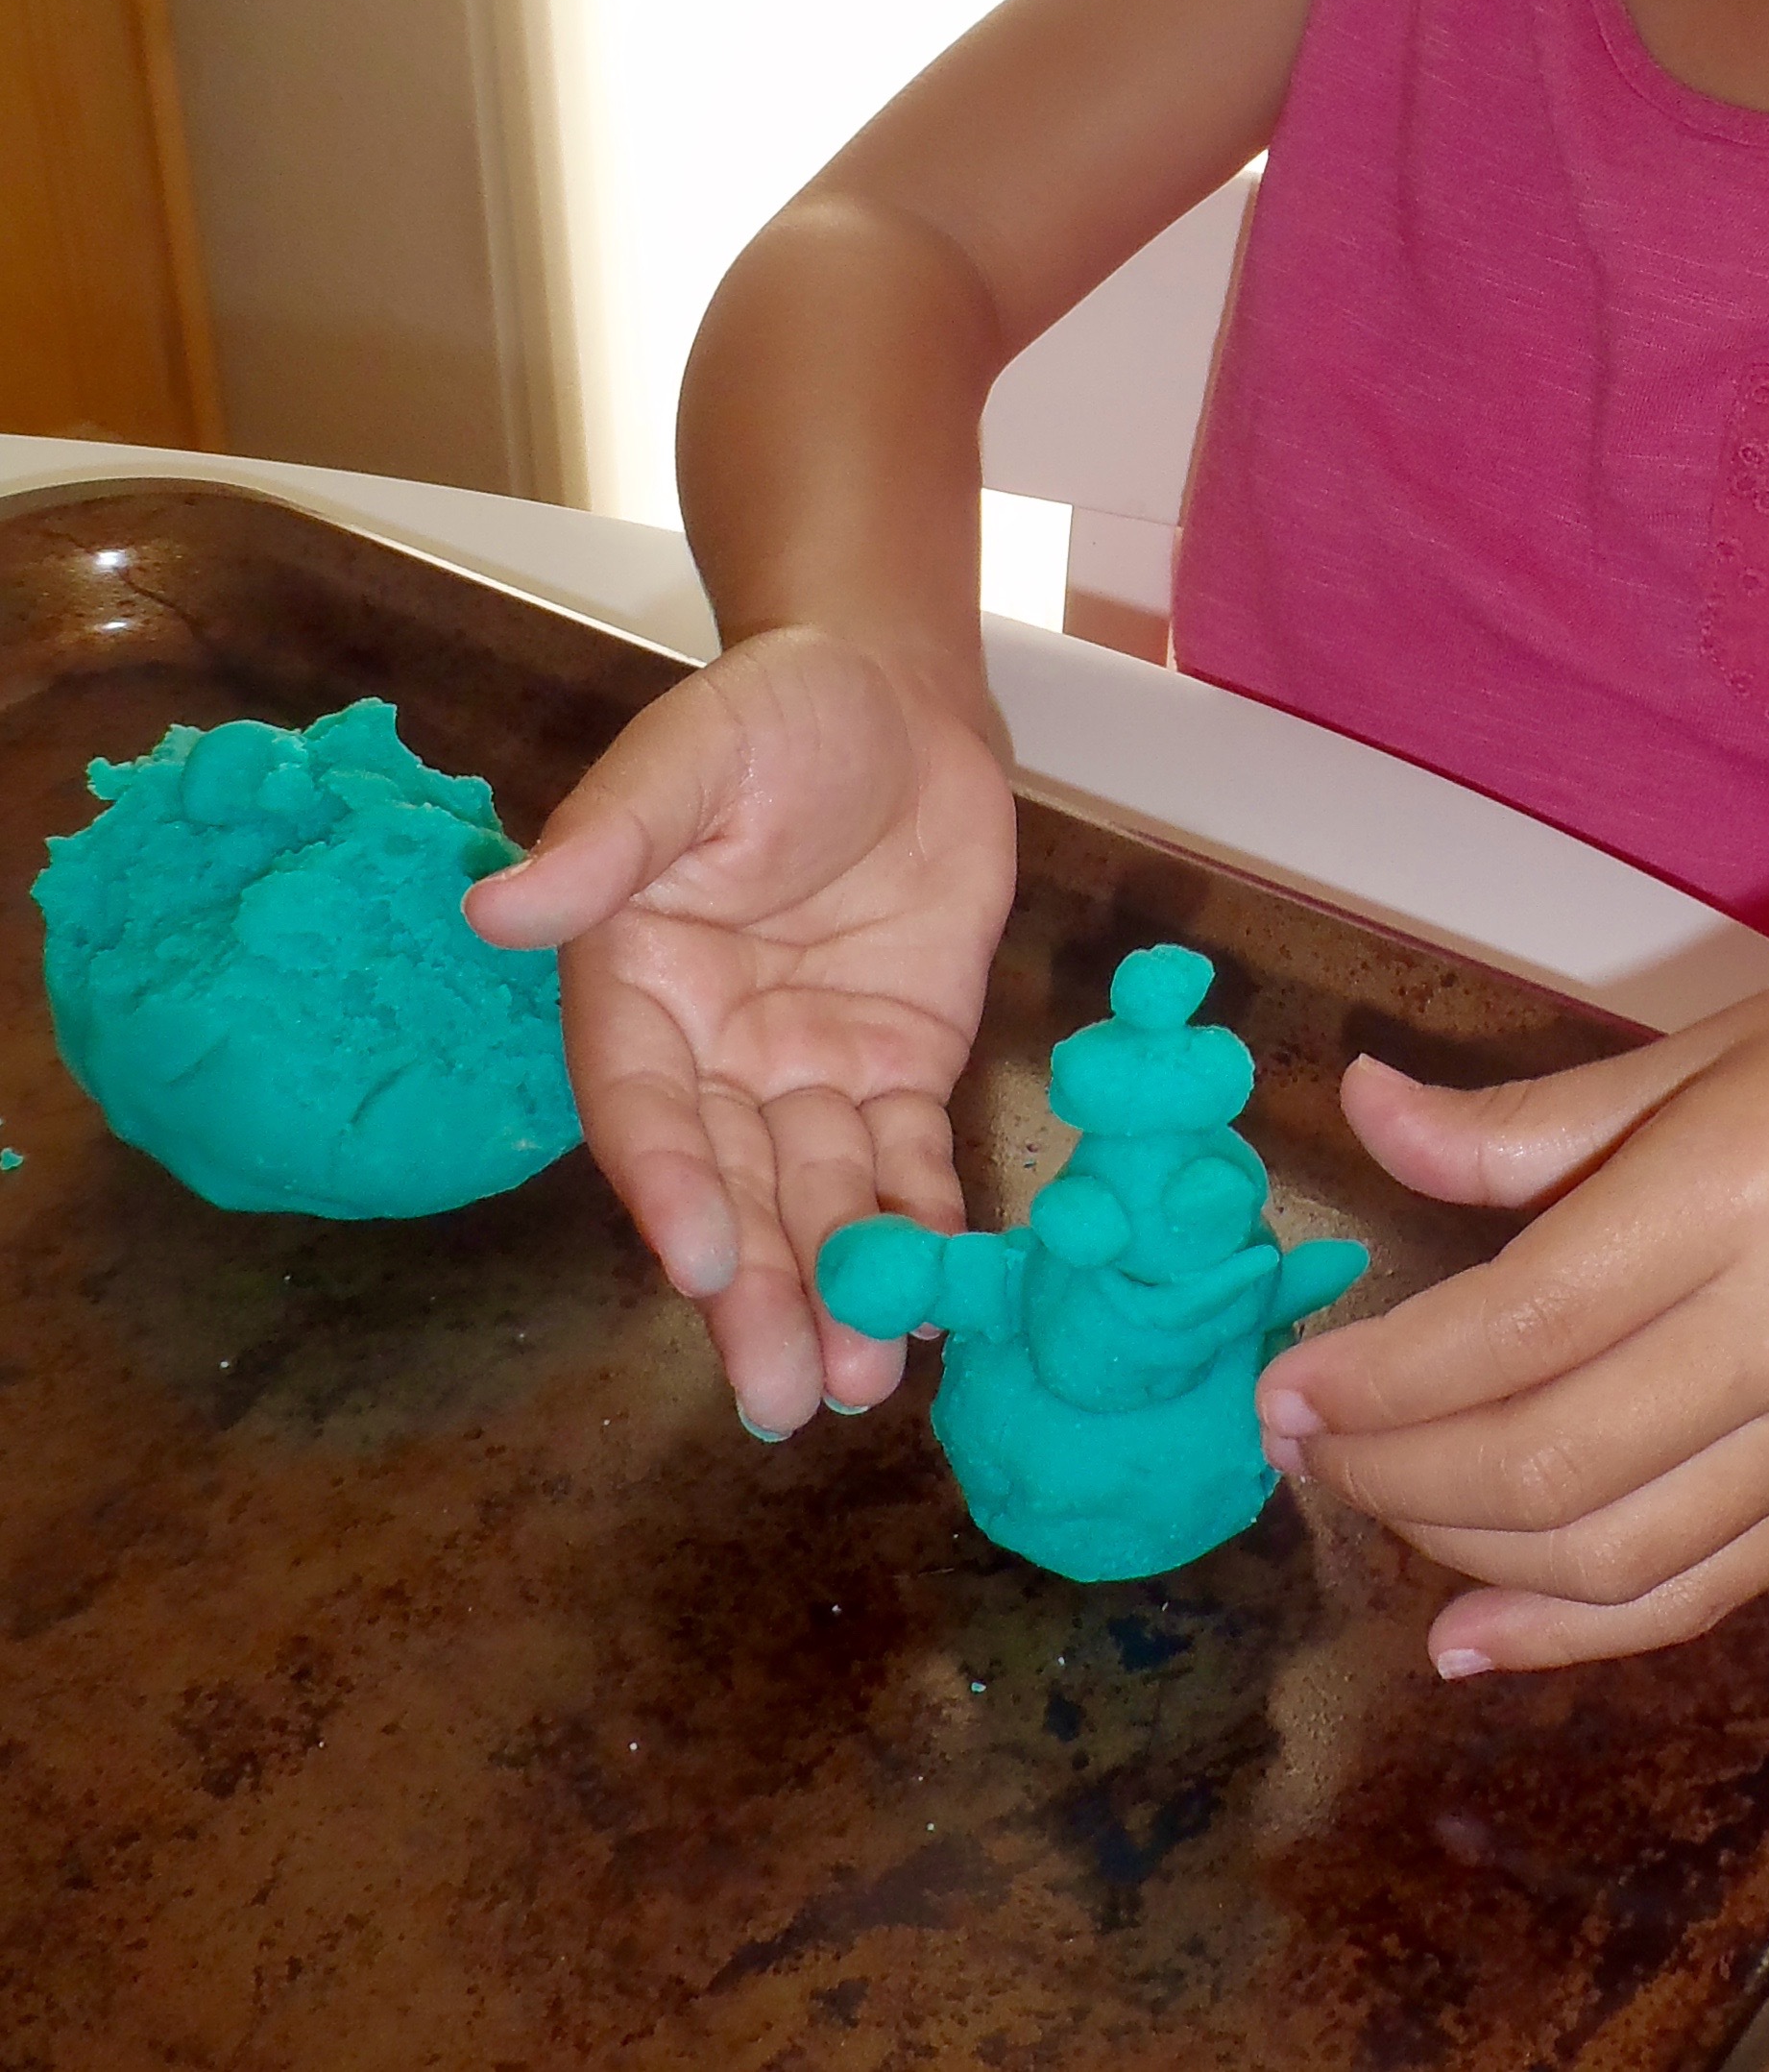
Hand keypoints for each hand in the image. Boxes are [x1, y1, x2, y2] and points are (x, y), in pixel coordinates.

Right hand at [464, 625, 1015, 1434]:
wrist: (899, 695)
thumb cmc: (776, 710)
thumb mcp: (691, 755)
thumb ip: (610, 838)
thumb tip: (498, 909)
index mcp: (636, 988)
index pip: (642, 1108)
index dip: (668, 1186)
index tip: (697, 1265)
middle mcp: (712, 1052)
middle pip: (729, 1186)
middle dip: (755, 1291)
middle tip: (783, 1398)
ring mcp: (806, 1067)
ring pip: (817, 1197)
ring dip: (840, 1291)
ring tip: (865, 1384)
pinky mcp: (897, 1064)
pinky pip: (907, 1160)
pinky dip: (926, 1228)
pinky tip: (946, 1302)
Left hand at [1252, 957, 1768, 1674]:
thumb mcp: (1712, 1044)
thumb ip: (1532, 1119)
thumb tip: (1365, 1113)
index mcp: (1738, 1191)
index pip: (1521, 1325)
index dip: (1384, 1376)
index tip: (1288, 1383)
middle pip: (1550, 1459)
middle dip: (1394, 1471)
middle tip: (1300, 1441)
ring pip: (1614, 1552)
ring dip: (1462, 1552)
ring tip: (1368, 1502)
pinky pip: (1702, 1592)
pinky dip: (1577, 1634)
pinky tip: (1473, 1637)